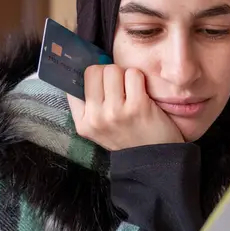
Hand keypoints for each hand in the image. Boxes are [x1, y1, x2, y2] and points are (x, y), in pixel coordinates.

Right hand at [67, 65, 183, 149]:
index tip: (102, 81)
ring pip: (113, 70)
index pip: (74, 83)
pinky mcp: (137, 106)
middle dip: (109, 73)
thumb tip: (91, 70)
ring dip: (126, 75)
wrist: (155, 160)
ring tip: (132, 89)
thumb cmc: (129, 138)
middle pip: (94, 71)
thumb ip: (91, 105)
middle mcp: (95, 118)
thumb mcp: (100, 128)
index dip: (91, 77)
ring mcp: (115, 112)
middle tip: (121, 85)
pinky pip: (134, 74)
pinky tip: (143, 92)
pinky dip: (140, 78)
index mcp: (82, 123)